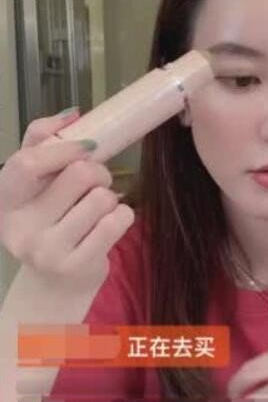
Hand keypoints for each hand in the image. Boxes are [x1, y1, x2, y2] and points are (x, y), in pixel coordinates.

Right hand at [0, 108, 133, 291]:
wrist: (54, 286)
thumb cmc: (50, 226)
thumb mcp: (36, 187)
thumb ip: (44, 145)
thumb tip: (73, 115)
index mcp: (6, 200)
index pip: (27, 162)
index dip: (63, 148)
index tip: (88, 146)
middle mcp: (20, 226)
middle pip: (77, 175)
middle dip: (98, 172)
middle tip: (99, 181)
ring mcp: (47, 250)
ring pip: (101, 198)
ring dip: (110, 197)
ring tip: (100, 209)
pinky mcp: (76, 265)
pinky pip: (116, 222)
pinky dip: (122, 216)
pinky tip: (110, 225)